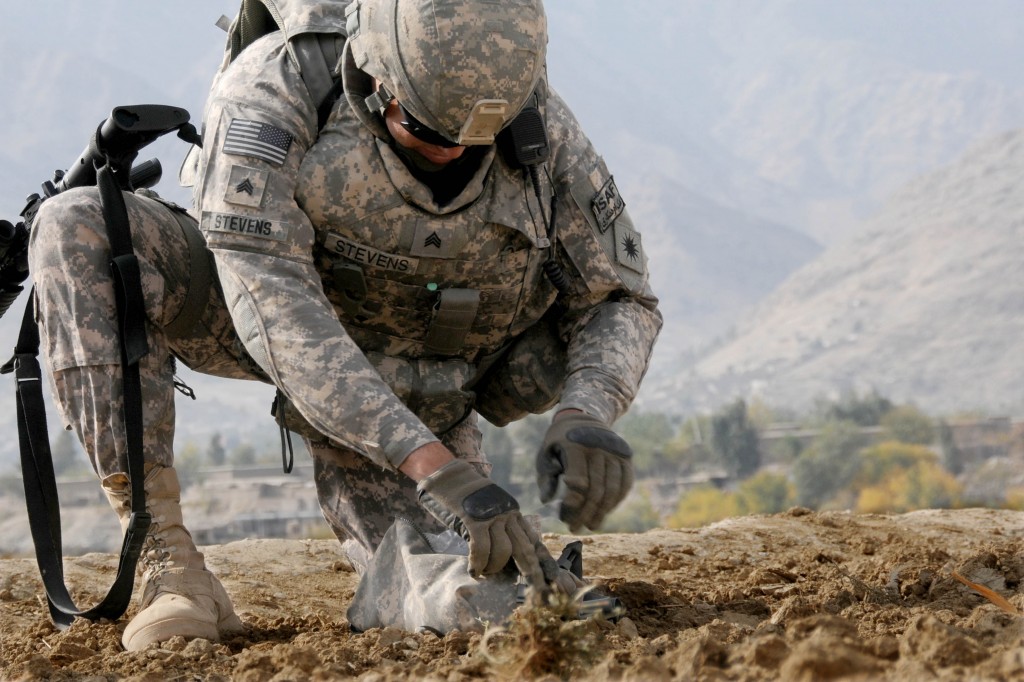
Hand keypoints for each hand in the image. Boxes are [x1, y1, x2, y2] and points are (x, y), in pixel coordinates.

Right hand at [417, 459, 560, 588]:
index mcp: (514, 515)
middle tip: (536, 593)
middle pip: (526, 549)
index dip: (545, 562)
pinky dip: (478, 563)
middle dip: (532, 574)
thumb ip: (498, 533)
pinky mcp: (474, 519)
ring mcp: (492, 516)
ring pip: (504, 551)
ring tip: (485, 573)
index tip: (555, 581)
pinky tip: (473, 570)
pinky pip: (481, 547)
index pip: (534, 541)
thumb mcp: (490, 515)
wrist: (448, 476)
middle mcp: (508, 515)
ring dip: (495, 568)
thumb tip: (503, 563)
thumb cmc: (466, 500)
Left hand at [536, 412, 633, 531]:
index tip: (564, 518)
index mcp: (575, 445)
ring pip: (612, 489)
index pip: (578, 481)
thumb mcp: (545, 453)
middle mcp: (598, 447)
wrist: (584, 416)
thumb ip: (545, 476)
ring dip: (602, 511)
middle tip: (575, 528)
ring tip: (591, 525)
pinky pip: (625, 483)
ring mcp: (615, 451)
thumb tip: (547, 501)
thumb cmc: (559, 441)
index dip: (572, 503)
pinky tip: (605, 511)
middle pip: (595, 489)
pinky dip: (616, 500)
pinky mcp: (626, 456)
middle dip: (585, 512)